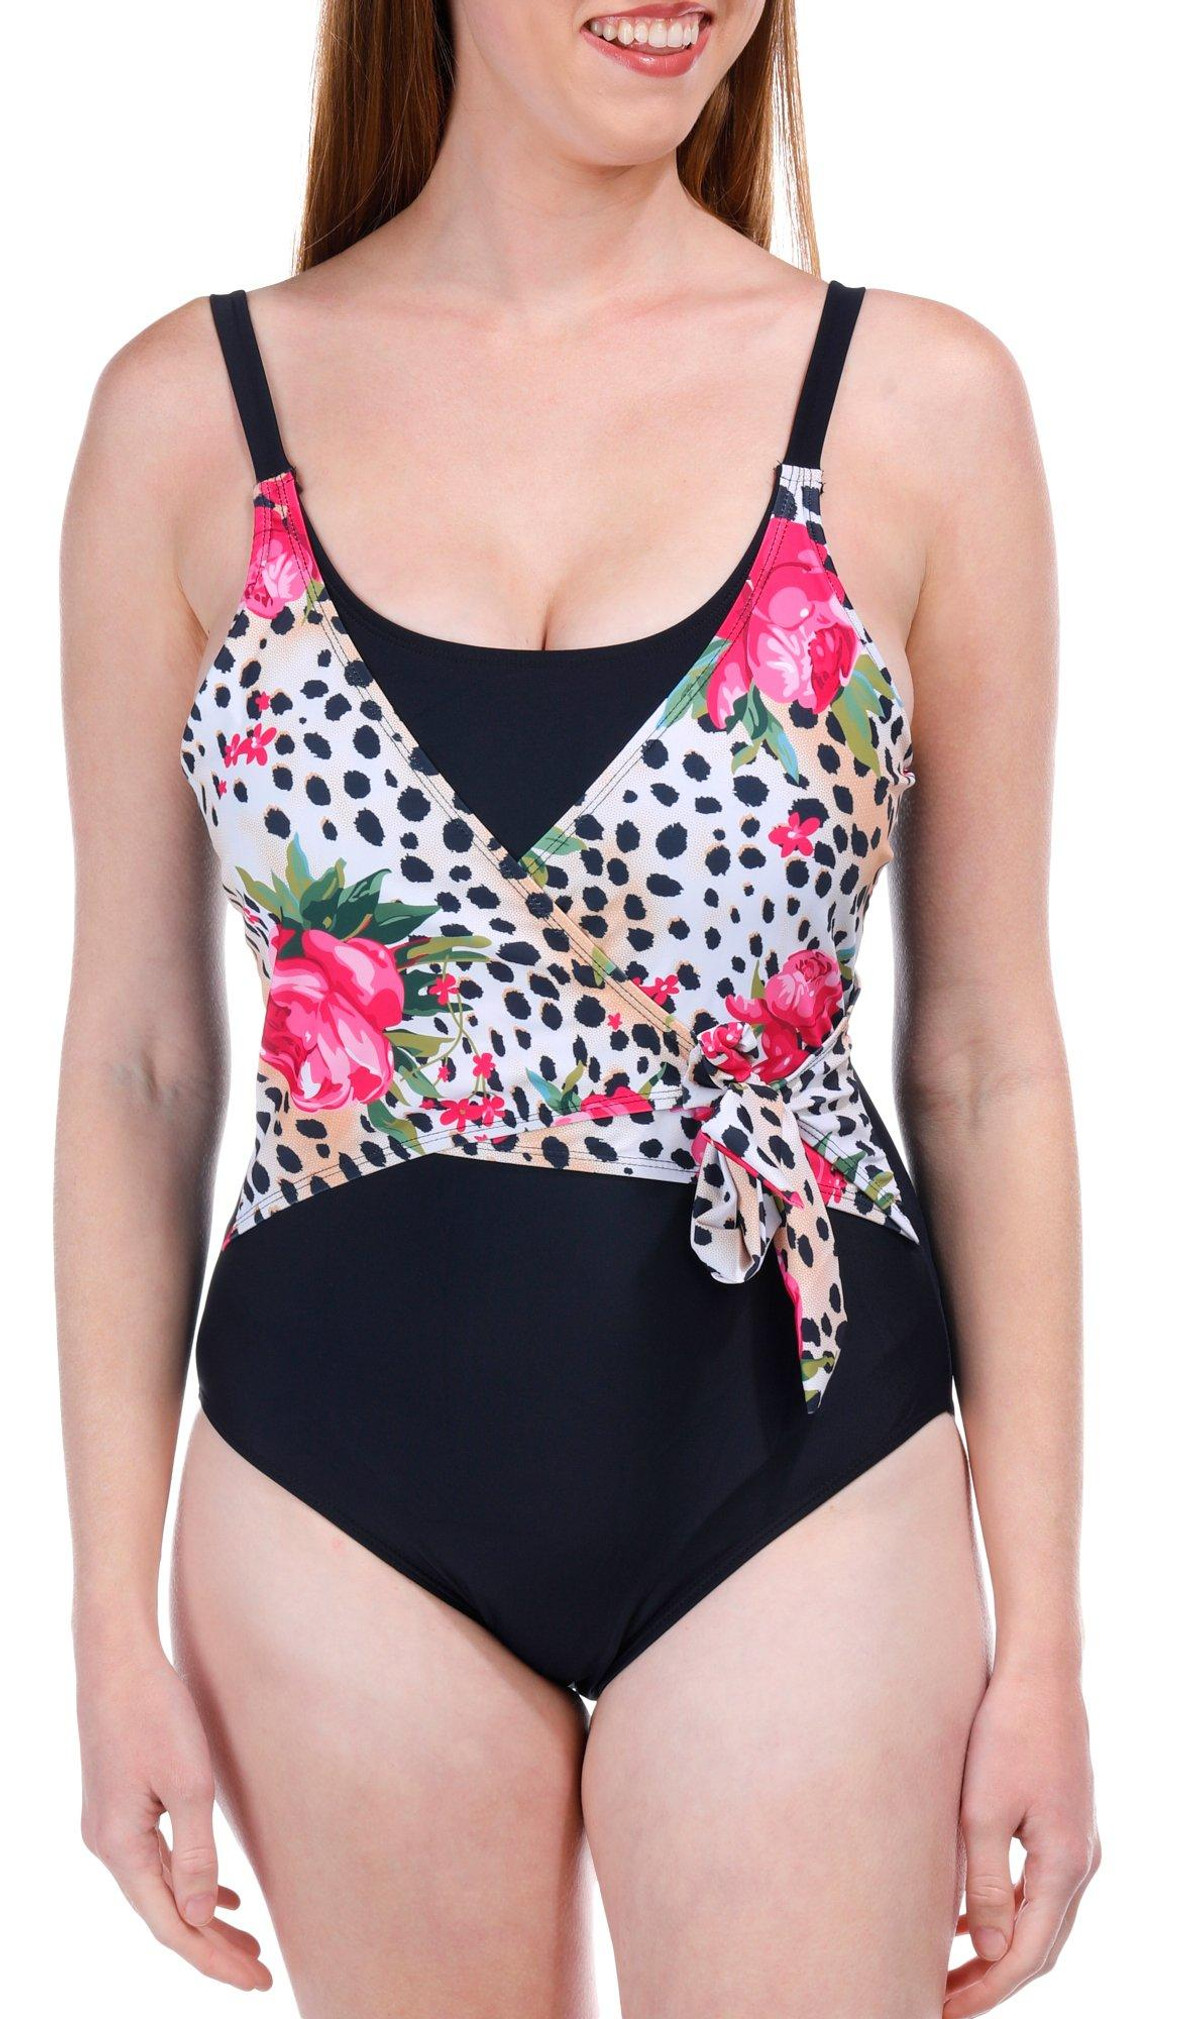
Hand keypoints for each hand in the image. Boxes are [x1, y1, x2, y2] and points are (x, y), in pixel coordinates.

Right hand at [77, 1637, 270, 1990]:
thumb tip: (203, 1917)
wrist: (117, 1658)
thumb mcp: (188, 1783)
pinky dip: (191, 1883)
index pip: (172, 1925)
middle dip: (213, 1947)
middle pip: (165, 1914)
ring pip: (163, 1889)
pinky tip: (222, 1896)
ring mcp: (111, 1826)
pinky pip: (158, 1862)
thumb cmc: (154, 1711)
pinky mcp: (123, 1806)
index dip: (214, 1958)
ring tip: (248, 1944)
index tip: (255, 1982)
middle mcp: (108, 1845)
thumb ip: (197, 1853)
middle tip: (260, 1973)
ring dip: (204, 1917)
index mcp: (120, 1847)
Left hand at [945, 1658, 1098, 2014]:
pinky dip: (1006, 1914)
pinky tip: (966, 1919)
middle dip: (992, 1981)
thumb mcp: (983, 1811)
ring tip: (948, 1972)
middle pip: (1040, 1947)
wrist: (1040, 1672)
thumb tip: (990, 1953)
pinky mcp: (1062, 1823)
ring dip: (998, 1950)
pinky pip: (1038, 1889)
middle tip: (940, 2003)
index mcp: (1065, 1865)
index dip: (986, 1991)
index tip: (942, 2012)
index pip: (1027, 1955)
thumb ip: (988, 1885)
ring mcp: (1076, 1843)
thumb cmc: (1006, 1733)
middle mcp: (1081, 1862)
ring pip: (1040, 1920)